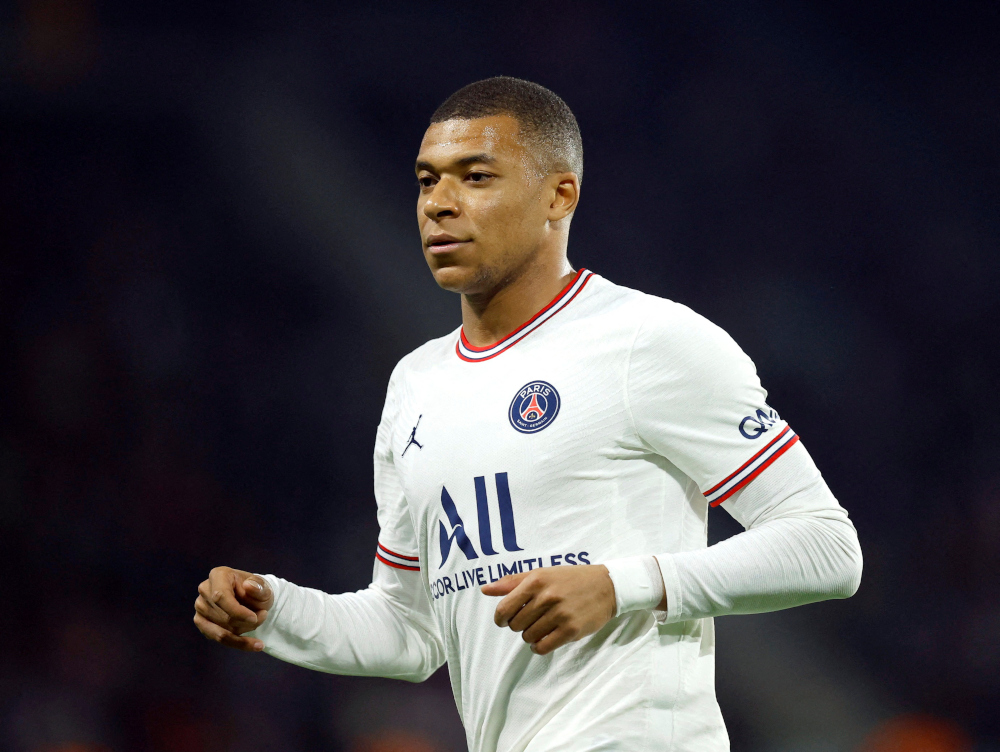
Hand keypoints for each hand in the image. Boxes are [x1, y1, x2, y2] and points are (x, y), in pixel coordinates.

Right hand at [193, 566, 272, 651]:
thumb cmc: (257, 590)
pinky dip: (239, 643)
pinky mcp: (201, 622)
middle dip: (247, 622)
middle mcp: (205, 590)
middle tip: (264, 615)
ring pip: (222, 631)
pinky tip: (255, 644)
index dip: (237, 611)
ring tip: (259, 621)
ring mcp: (200, 607)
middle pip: (224, 617)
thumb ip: (259, 587)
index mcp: (218, 575)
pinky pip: (219, 639)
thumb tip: (249, 586)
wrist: (253, 598)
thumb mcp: (264, 587)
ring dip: (245, 631)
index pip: (220, 597)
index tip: (254, 619)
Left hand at [481, 565, 615, 654]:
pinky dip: (539, 647)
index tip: (506, 619)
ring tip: (542, 626)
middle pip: (515, 625)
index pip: (504, 608)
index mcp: (536, 581)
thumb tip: (485, 589)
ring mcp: (560, 614)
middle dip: (519, 626)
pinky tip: (545, 638)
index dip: (501, 618)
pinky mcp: (571, 630)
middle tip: (531, 619)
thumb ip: (512, 582)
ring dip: (531, 635)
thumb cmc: (569, 579)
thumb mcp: (541, 574)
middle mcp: (547, 597)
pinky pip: (542, 647)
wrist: (606, 586)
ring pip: (528, 637)